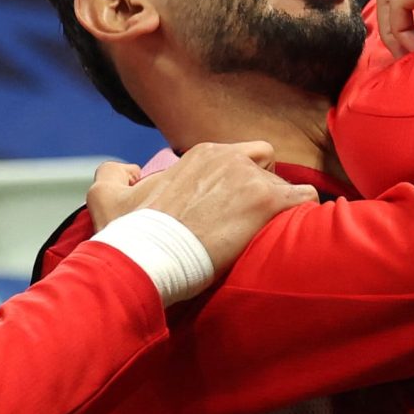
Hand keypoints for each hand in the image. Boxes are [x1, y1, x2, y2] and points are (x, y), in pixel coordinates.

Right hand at [87, 142, 316, 274]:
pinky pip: (307, 198)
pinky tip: (296, 236)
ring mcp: (250, 178)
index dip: (238, 185)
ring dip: (278, 211)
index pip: (240, 157)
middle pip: (265, 168)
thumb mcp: (106, 197)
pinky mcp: (267, 202)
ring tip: (268, 240)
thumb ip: (112, 172)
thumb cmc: (129, 235)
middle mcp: (229, 157)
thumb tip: (129, 170)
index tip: (230, 212)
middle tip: (249, 227)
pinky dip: (305, 215)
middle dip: (260, 194)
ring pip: (285, 186)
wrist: (147, 259)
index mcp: (201, 154)